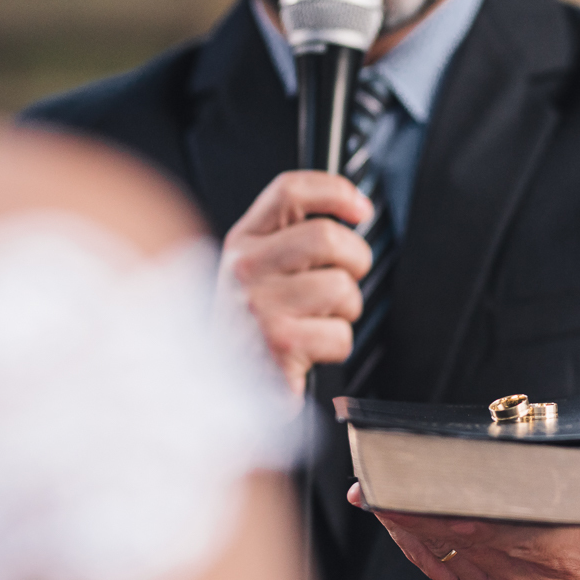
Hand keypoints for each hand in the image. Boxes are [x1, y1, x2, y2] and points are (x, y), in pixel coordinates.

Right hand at [221, 171, 373, 396]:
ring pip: (341, 287)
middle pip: (326, 236)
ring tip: (319, 320)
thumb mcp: (258, 270)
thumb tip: (353, 209)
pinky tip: (310, 349)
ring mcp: (259, 305)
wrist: (219, 389)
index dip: (334, 191)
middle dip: (354, 260)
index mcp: (243, 241)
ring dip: (346, 310)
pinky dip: (336, 346)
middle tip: (344, 279)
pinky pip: (340, 334)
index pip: (289, 190)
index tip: (360, 208)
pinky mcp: (278, 344)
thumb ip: (291, 237)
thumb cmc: (252, 327)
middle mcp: (245, 267)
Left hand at [347, 483, 579, 579]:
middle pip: (457, 526)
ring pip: (439, 546)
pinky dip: (407, 540)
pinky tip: (387, 515)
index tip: (424, 473)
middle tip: (378, 466)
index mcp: (559, 545)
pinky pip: (436, 566)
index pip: (498, 520)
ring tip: (371, 484)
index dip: (455, 498)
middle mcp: (522, 568)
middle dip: (413, 497)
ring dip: (400, 516)